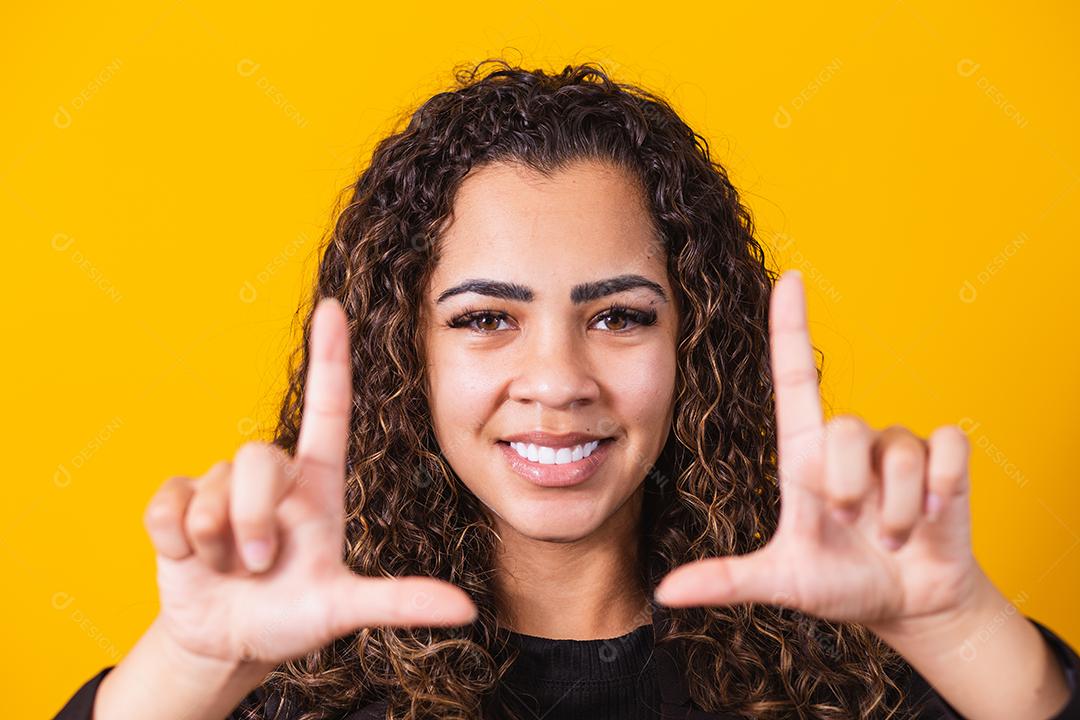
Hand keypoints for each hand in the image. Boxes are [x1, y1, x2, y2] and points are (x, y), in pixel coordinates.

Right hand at [143, 297, 477, 668]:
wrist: (228, 643)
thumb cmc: (292, 617)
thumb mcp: (343, 609)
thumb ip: (399, 602)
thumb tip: (466, 612)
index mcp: (318, 486)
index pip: (328, 408)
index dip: (331, 358)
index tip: (335, 308)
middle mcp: (273, 479)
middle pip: (256, 455)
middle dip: (252, 518)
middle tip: (261, 566)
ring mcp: (221, 488)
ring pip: (212, 485)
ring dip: (218, 539)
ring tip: (231, 569)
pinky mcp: (177, 504)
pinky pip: (168, 506)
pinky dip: (174, 540)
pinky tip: (188, 558)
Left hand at [654, 270, 984, 635]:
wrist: (907, 605)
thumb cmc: (840, 582)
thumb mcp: (782, 582)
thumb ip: (726, 580)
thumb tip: (665, 593)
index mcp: (804, 457)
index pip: (795, 377)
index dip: (791, 327)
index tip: (788, 279)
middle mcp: (850, 442)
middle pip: (847, 427)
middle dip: (851, 489)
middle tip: (855, 526)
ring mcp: (898, 449)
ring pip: (899, 454)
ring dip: (896, 512)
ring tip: (891, 536)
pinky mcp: (946, 459)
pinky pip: (948, 451)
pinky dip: (941, 493)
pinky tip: (933, 517)